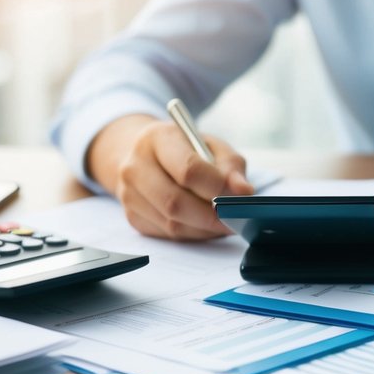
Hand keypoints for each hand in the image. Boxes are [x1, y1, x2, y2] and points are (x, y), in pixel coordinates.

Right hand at [87, 114, 254, 239]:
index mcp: (158, 139)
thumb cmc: (183, 148)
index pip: (188, 169)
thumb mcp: (211, 145)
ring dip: (205, 229)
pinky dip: (193, 234)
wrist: (141, 153)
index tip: (240, 197)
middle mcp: (136, 167)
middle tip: (236, 219)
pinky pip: (167, 234)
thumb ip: (231, 166)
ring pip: (172, 224)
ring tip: (225, 223)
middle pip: (175, 202)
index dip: (217, 188)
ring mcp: (129, 194)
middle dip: (212, 216)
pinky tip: (206, 226)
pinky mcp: (133, 216)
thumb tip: (244, 192)